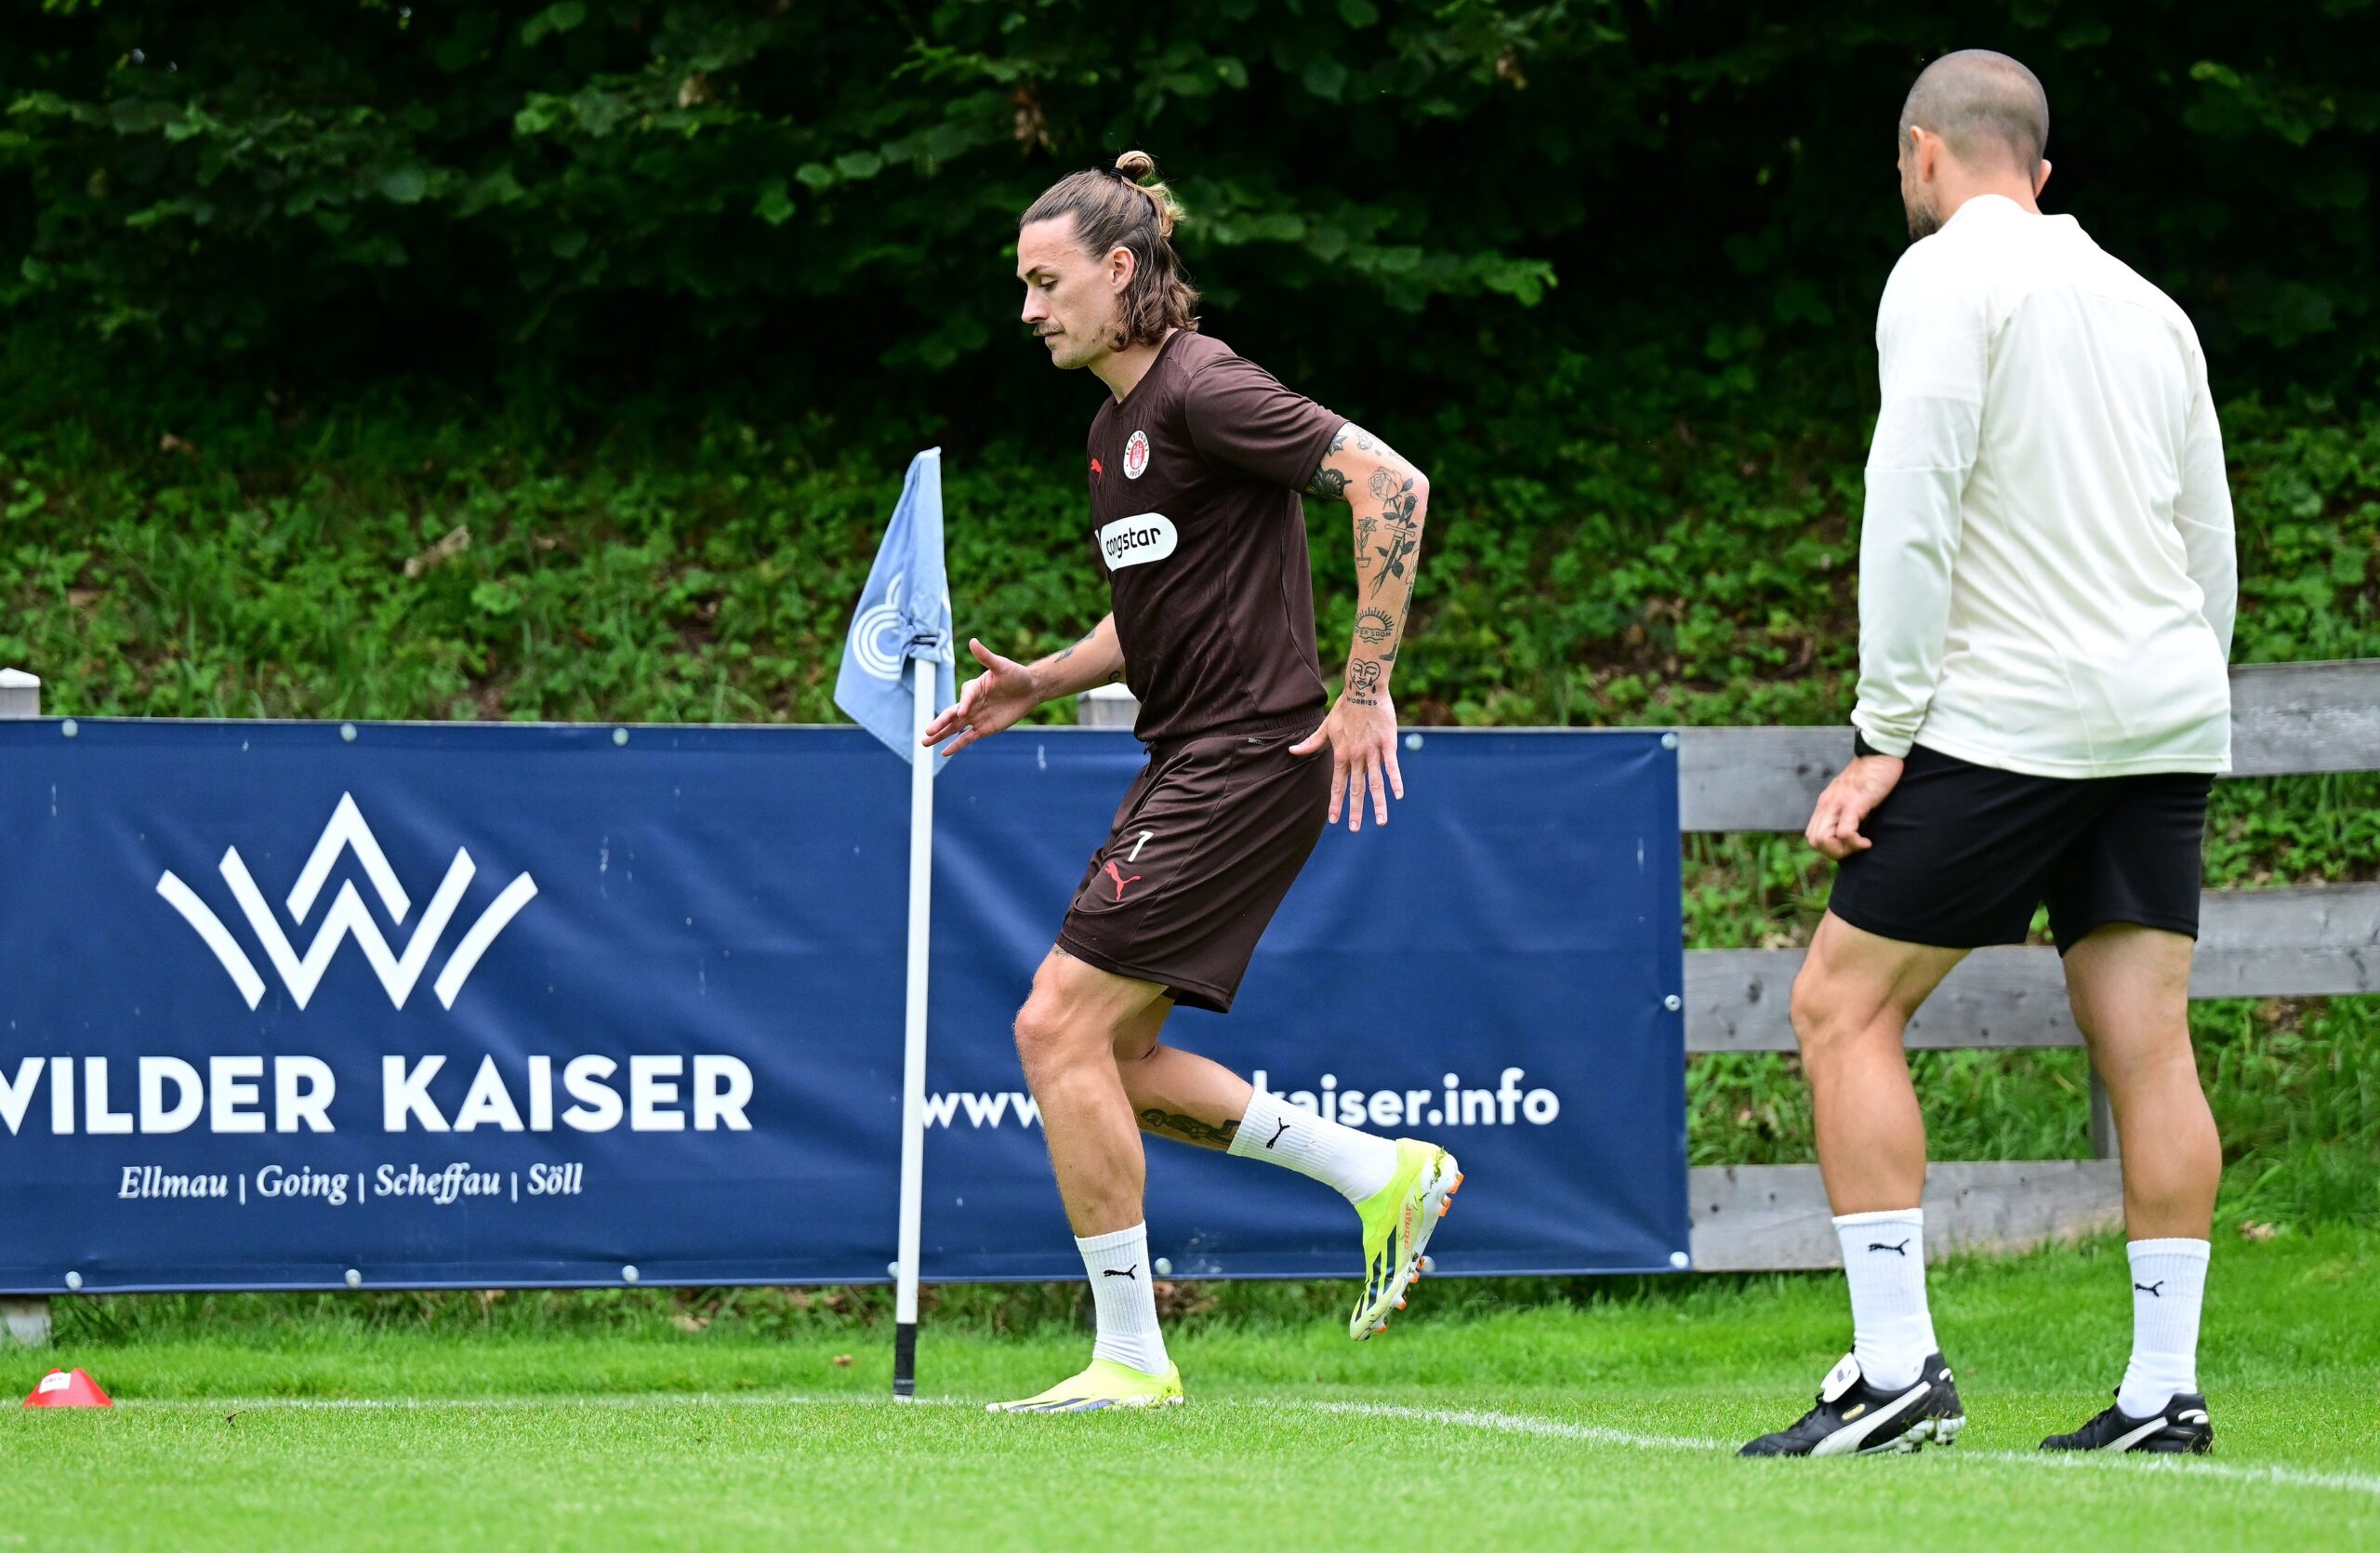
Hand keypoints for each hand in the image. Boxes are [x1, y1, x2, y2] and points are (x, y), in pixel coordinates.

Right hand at [921, 639, 1039, 755]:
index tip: (962, 712)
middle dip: (940, 724)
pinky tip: (944, 752)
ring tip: (925, 742)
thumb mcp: (1001, 665)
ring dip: (941, 735)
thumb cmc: (1015, 674)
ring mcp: (975, 717)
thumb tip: (973, 641)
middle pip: (951, 715)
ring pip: (954, 728)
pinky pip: (967, 738)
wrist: (1029, 689)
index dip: (964, 704)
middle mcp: (970, 704)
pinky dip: (956, 745)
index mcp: (973, 689)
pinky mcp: (984, 728)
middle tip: (926, 732)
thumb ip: (985, 657)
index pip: (965, 697)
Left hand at [1290, 691, 1404, 832]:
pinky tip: (1399, 796)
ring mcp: (1372, 751)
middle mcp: (1356, 756)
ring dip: (1378, 803)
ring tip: (1381, 822)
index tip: (1334, 820)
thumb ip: (1311, 743)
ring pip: (1375, 782)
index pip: (1337, 784)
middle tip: (1354, 829)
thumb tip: (1292, 751)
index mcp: (1341, 754)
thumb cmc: (1345, 707)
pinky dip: (1395, 781)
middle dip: (1355, 811)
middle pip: (1356, 788)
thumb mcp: (1326, 726)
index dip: (1336, 803)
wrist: (1363, 688)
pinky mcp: (1388, 743)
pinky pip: (1392, 766)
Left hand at [1805, 753, 1904, 859]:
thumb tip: (1852, 829)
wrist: (1881, 752)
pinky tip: (1867, 842)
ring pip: (1823, 840)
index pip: (1813, 835)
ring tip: (1861, 845)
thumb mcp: (1853, 794)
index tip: (1849, 845)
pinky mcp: (1853, 803)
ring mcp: (1838, 804)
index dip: (1829, 847)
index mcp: (1825, 803)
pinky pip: (1844, 832)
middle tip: (1855, 849)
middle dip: (1834, 853)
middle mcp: (1827, 804)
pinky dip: (1854, 843)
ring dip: (1843, 850)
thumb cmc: (1872, 774)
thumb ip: (1846, 809)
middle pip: (1814, 841)